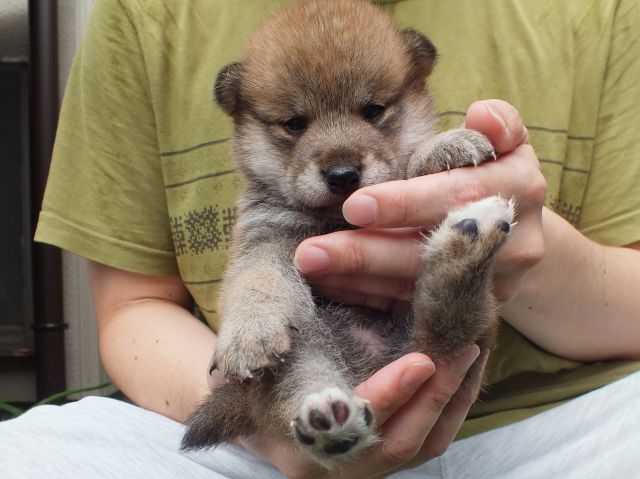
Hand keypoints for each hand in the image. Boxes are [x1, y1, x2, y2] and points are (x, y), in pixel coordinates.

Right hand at [243, 346, 484, 477]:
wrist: (247, 413)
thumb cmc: (252, 381)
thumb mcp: (258, 366)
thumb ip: (273, 354)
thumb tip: (289, 324)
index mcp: (299, 442)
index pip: (353, 427)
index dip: (390, 395)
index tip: (422, 361)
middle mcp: (334, 465)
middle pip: (399, 446)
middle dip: (436, 397)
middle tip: (464, 349)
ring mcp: (362, 467)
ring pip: (421, 448)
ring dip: (452, 401)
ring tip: (473, 353)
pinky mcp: (383, 459)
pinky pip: (428, 442)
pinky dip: (450, 407)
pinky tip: (464, 372)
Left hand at [294, 100, 545, 307]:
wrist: (520, 234)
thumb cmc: (497, 175)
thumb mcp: (507, 143)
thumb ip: (499, 123)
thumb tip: (482, 114)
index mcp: (518, 188)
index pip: (455, 195)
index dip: (405, 203)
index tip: (354, 206)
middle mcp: (511, 242)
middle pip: (429, 252)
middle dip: (366, 254)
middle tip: (311, 253)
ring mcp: (494, 284)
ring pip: (415, 287)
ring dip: (356, 278)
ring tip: (310, 268)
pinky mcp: (470, 310)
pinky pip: (411, 308)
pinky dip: (367, 296)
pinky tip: (329, 285)